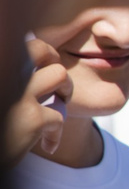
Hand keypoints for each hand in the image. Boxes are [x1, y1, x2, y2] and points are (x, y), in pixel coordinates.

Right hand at [4, 37, 68, 167]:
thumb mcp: (6, 96)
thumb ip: (17, 79)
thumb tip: (39, 53)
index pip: (23, 42)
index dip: (38, 52)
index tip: (40, 69)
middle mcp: (3, 74)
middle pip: (39, 48)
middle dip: (52, 63)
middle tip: (53, 85)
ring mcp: (17, 94)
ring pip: (58, 75)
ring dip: (63, 93)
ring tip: (54, 110)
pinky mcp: (32, 118)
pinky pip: (59, 116)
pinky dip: (55, 134)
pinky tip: (47, 145)